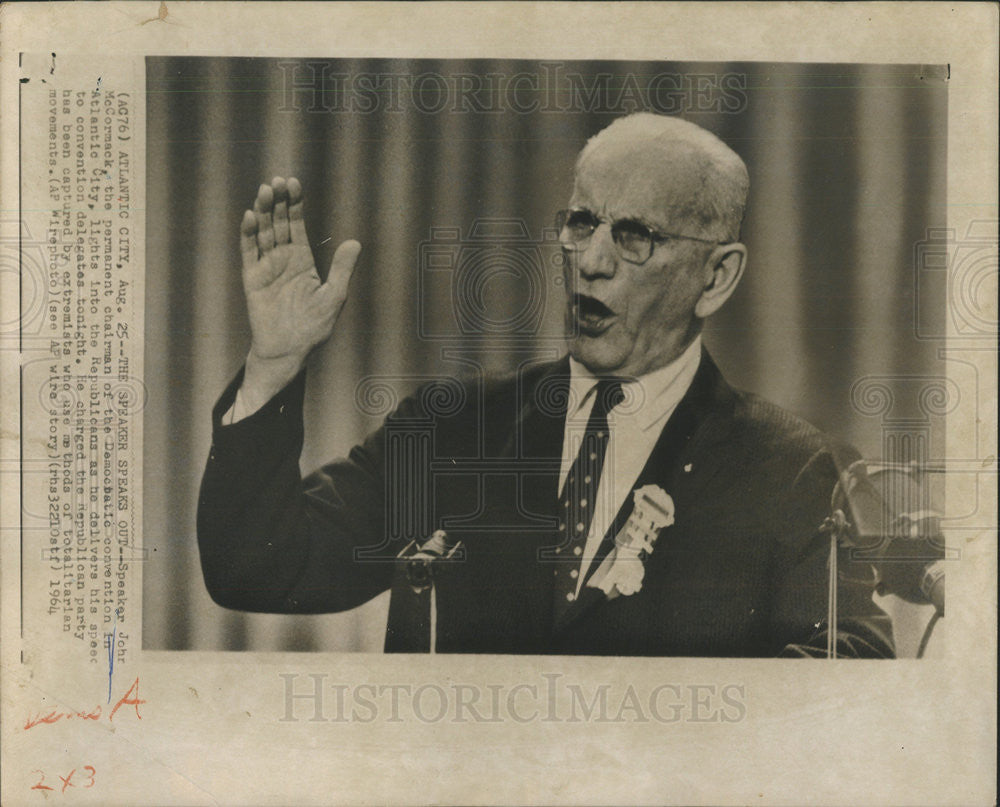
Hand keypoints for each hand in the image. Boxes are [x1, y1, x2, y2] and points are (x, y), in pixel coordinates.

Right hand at [238, 177, 359, 401]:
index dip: (294, 205)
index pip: (297, 225)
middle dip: (278, 202)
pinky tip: (250, 216)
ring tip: (265, 191)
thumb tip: (355, 242)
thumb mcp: (334, 296)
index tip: (294, 183)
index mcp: (302, 260)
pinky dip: (248, 235)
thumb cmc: (314, 327)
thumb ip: (342, 269)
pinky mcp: (252, 279)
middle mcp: (282, 259)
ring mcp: (266, 267)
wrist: (289, 350)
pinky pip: (248, 253)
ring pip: (263, 233)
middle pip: (278, 224)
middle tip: (278, 181)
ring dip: (263, 212)